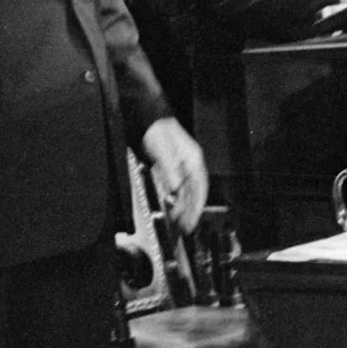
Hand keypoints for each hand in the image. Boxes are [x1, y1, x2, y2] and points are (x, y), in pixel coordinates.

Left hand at [141, 118, 208, 235]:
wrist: (147, 119)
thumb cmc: (156, 131)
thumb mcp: (161, 152)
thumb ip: (169, 172)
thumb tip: (174, 191)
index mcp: (193, 160)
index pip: (199, 189)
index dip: (196, 207)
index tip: (190, 221)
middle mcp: (190, 165)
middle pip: (194, 193)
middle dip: (190, 212)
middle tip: (184, 228)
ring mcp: (183, 166)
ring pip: (187, 192)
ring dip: (183, 208)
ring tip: (178, 223)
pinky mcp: (174, 168)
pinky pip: (179, 188)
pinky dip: (177, 200)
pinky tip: (172, 207)